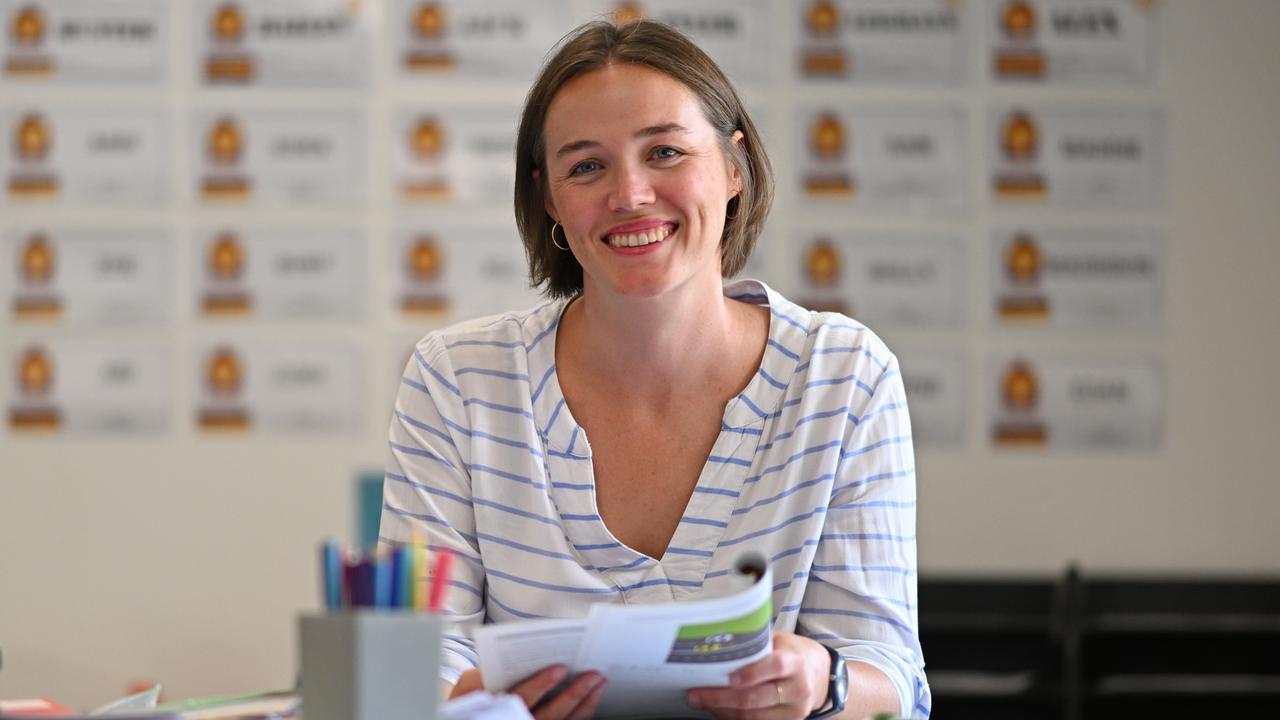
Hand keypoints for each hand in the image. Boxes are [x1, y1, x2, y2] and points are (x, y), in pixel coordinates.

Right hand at [448, 665, 606, 719]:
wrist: (478, 717)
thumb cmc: (473, 701)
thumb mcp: (469, 687)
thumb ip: (483, 675)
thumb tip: (509, 660)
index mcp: (499, 711)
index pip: (521, 699)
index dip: (541, 685)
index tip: (560, 669)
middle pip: (550, 714)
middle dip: (574, 694)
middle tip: (593, 675)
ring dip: (585, 704)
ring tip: (599, 683)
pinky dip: (583, 714)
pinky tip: (593, 700)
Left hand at [686, 631, 831, 719]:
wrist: (819, 676)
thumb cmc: (792, 653)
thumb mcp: (780, 641)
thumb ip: (757, 645)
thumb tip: (720, 645)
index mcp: (796, 662)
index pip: (775, 666)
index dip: (752, 673)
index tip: (729, 677)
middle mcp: (798, 689)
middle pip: (756, 697)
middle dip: (721, 697)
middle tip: (696, 694)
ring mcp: (794, 711)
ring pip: (752, 716)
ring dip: (722, 710)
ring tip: (701, 701)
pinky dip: (732, 717)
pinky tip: (718, 709)